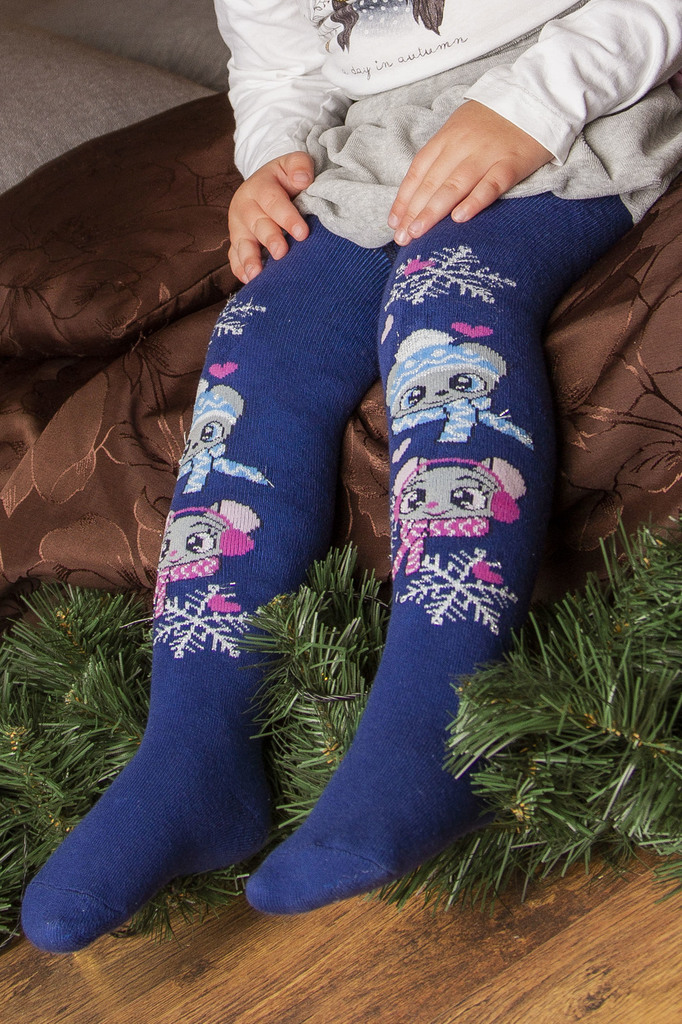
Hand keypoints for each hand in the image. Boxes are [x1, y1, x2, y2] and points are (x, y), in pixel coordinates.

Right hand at [228, 152, 313, 282]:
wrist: (267, 185)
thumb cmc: (285, 179)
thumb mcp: (292, 164)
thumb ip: (299, 165)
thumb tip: (303, 179)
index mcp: (260, 186)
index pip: (273, 201)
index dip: (287, 217)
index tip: (302, 233)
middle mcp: (245, 207)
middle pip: (257, 224)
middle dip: (269, 239)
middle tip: (281, 253)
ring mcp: (238, 227)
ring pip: (242, 243)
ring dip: (249, 259)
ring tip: (257, 274)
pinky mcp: (236, 242)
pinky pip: (234, 257)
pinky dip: (240, 269)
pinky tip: (248, 280)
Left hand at [388, 100, 552, 243]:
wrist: (538, 95)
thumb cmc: (497, 118)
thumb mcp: (463, 127)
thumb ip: (445, 154)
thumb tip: (423, 188)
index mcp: (448, 136)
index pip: (419, 170)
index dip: (404, 197)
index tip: (394, 221)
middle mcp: (463, 145)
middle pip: (433, 181)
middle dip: (413, 211)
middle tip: (402, 237)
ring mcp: (488, 153)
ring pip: (455, 185)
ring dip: (433, 211)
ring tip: (418, 232)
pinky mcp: (512, 163)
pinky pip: (491, 184)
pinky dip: (474, 201)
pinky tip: (459, 218)